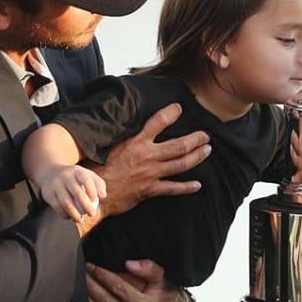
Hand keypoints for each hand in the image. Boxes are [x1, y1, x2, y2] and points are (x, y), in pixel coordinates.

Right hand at [39, 165, 105, 220]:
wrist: (50, 172)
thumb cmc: (75, 177)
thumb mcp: (87, 175)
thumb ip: (99, 184)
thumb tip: (103, 197)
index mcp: (77, 171)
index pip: (86, 179)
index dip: (92, 190)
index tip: (96, 200)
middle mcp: (66, 177)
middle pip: (77, 192)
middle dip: (86, 206)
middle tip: (92, 214)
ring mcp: (56, 185)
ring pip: (66, 202)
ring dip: (74, 214)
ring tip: (81, 220)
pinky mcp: (48, 193)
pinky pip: (57, 206)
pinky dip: (64, 214)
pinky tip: (70, 217)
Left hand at [76, 260, 189, 301]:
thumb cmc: (169, 297)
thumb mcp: (166, 279)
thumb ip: (150, 269)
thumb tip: (128, 264)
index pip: (119, 288)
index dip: (104, 276)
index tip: (93, 266)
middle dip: (93, 286)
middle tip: (85, 274)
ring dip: (90, 301)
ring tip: (84, 288)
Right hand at [77, 103, 209, 235]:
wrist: (94, 194)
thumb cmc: (98, 168)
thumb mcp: (109, 146)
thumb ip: (124, 137)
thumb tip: (128, 125)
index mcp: (136, 142)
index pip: (157, 122)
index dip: (170, 113)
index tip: (179, 108)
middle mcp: (147, 156)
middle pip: (179, 145)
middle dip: (195, 139)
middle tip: (205, 136)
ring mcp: (151, 173)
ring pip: (181, 164)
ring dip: (197, 157)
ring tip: (207, 150)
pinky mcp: (150, 189)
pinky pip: (173, 188)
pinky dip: (186, 187)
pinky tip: (197, 185)